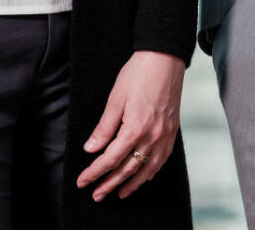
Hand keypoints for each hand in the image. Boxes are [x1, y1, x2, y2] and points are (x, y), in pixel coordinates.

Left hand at [75, 51, 184, 200]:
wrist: (165, 58)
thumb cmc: (138, 74)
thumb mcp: (115, 99)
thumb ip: (104, 128)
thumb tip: (91, 149)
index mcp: (135, 128)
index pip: (110, 159)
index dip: (94, 173)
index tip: (82, 181)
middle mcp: (152, 137)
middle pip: (127, 169)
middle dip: (109, 184)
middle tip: (96, 195)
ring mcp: (165, 136)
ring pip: (146, 169)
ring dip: (131, 184)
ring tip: (118, 194)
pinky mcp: (172, 131)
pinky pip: (161, 160)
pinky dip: (150, 172)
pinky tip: (143, 177)